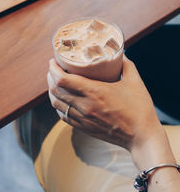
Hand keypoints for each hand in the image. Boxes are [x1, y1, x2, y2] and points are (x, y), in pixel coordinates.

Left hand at [47, 56, 162, 152]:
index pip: (63, 79)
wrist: (141, 137)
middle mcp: (84, 106)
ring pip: (56, 104)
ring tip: (54, 82)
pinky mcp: (84, 128)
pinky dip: (58, 105)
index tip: (53, 61)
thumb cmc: (139, 109)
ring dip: (51, 91)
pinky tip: (61, 100)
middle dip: (50, 77)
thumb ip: (126, 65)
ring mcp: (82, 119)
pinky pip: (63, 116)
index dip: (53, 69)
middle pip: (55, 90)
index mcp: (94, 92)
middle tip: (53, 68)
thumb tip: (120, 54)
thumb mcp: (135, 82)